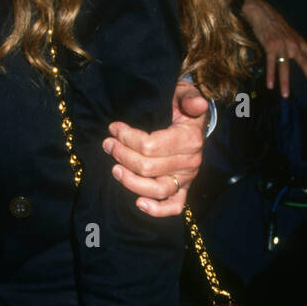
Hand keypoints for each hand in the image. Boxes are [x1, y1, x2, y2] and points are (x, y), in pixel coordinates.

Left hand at [103, 80, 205, 217]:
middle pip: (147, 168)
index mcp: (190, 139)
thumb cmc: (182, 106)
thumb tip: (199, 103)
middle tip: (107, 144)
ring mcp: (186, 179)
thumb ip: (190, 97)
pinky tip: (138, 203)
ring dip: (130, 181)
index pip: (150, 146)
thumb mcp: (185, 95)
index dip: (127, 138)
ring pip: (156, 189)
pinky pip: (173, 207)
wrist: (192, 121)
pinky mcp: (183, 190)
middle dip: (122, 155)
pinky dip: (156, 210)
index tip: (113, 128)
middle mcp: (190, 162)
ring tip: (114, 169)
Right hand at [241, 0, 306, 96]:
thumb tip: (291, 54)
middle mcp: (293, 44)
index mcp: (298, 41)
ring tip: (285, 96)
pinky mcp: (270, 46)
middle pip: (304, 63)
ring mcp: (282, 46)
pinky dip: (270, 75)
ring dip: (285, 82)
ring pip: (284, 67)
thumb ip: (291, 44)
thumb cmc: (273, 22)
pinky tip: (270, 85)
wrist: (262, 12)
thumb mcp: (287, 33)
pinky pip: (271, 63)